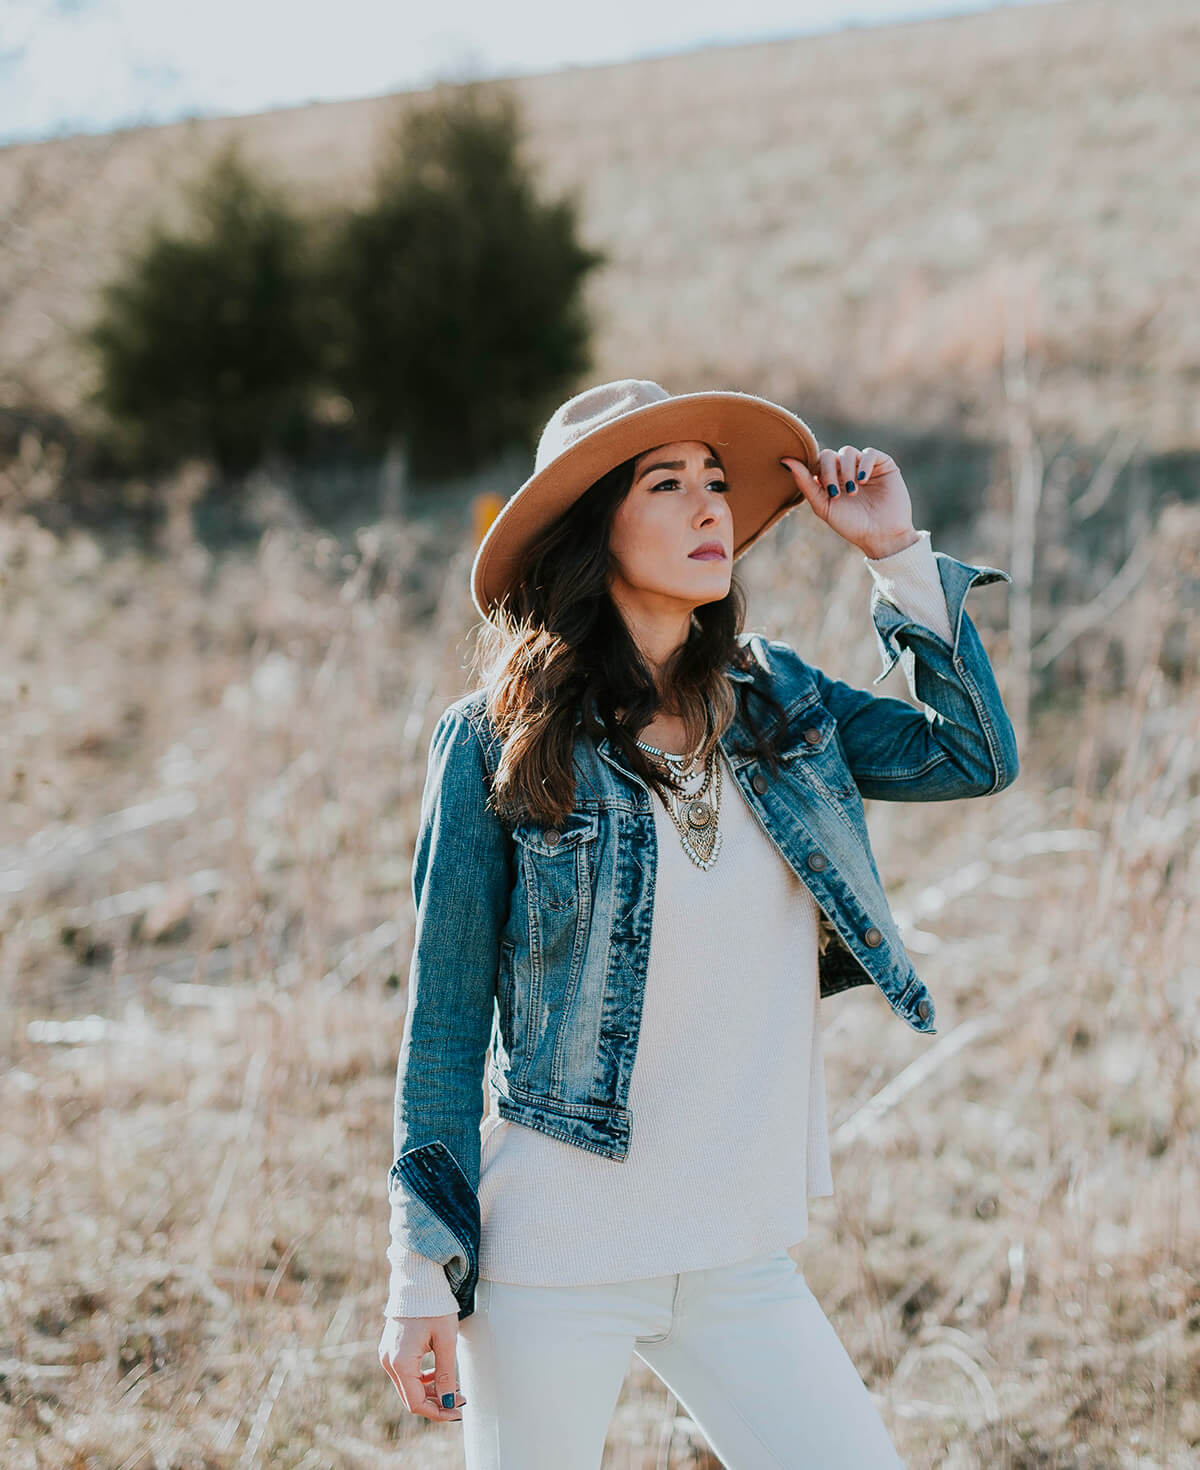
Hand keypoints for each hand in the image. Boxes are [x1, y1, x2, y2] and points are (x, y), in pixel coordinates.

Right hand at [379, 1313, 465, 1421]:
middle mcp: (388, 1361)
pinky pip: (406, 1374)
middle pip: (411, 1397)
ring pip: (409, 1386)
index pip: (416, 1402)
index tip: (457, 1411)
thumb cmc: (434, 1307)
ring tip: (454, 1386)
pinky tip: (439, 1374)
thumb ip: (445, 1373)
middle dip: (436, 1403)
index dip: (438, 1412)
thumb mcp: (446, 1340)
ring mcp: (387, 1355)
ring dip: (431, 1391)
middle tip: (460, 1398)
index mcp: (400, 1362)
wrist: (418, 1280)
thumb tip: (447, 1402)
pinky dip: (422, 1379)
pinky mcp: (391, 1349)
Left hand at [780, 445, 919, 559]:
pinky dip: (863, 464)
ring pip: (847, 452)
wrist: (881, 535)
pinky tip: (863, 480)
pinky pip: (869, 453)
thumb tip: (784, 460)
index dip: (815, 470)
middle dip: (829, 472)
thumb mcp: (823, 506)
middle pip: (829, 455)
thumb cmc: (851, 524)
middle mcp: (846, 470)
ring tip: (852, 491)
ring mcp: (864, 466)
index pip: (816, 461)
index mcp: (830, 479)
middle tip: (834, 493)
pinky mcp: (883, 464)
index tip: (822, 488)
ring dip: (847, 470)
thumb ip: (805, 483)